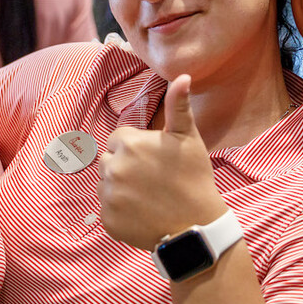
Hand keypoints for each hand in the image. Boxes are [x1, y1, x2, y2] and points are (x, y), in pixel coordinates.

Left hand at [96, 75, 227, 250]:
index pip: (118, 139)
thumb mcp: (189, 139)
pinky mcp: (107, 219)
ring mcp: (108, 195)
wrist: (196, 227)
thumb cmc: (194, 178)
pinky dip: (121, 211)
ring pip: (106, 184)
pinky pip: (107, 209)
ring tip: (148, 197)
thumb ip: (179, 107)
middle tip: (152, 180)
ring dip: (121, 188)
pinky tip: (142, 213)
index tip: (155, 161)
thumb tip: (183, 76)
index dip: (137, 149)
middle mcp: (112, 167)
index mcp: (128, 144)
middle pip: (109, 160)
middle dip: (125, 167)